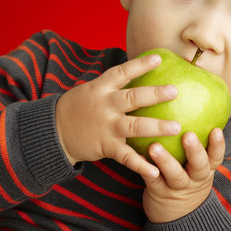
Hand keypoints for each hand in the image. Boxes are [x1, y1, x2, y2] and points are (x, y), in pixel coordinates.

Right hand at [55, 54, 179, 177]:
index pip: (122, 72)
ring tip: (176, 127)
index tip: (158, 58)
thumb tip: (140, 72)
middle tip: (175, 91)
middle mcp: (105, 105)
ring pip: (134, 126)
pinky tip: (155, 171)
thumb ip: (113, 85)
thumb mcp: (91, 90)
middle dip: (155, 94)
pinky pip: (126, 157)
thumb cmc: (78, 107)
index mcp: (101, 88)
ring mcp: (106, 126)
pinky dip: (140, 165)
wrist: (54, 131)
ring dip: (156, 127)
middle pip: (133, 98)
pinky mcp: (105, 146)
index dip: (139, 65)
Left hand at [141, 128, 224, 222]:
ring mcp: (177, 187)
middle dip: (195, 151)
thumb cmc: (186, 177)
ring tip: (154, 147)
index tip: (216, 130)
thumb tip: (198, 105)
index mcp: (205, 169)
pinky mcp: (158, 192)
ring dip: (165, 160)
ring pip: (174, 174)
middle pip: (199, 165)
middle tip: (188, 135)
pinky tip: (137, 156)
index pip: (216, 156)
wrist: (177, 218)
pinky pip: (152, 179)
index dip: (218, 145)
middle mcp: (194, 179)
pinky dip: (145, 168)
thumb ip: (197, 140)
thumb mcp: (196, 165)